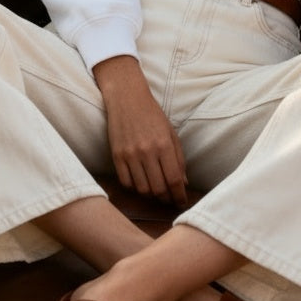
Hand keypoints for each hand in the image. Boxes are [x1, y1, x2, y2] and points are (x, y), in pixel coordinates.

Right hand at [94, 55, 188, 207]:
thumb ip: (178, 158)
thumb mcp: (171, 133)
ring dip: (151, 195)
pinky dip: (135, 188)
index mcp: (164, 144)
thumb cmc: (152, 115)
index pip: (175, 179)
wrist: (127, 98)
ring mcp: (130, 155)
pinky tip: (141, 184)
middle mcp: (147, 151)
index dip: (179, 195)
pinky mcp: (116, 156)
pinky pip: (126, 183)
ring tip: (157, 192)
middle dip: (167, 198)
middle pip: (159, 188)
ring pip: (142, 189)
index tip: (182, 202)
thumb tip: (183, 183)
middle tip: (170, 199)